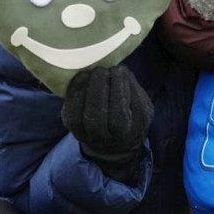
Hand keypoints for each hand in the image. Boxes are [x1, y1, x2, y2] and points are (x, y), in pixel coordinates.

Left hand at [61, 65, 152, 183]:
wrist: (113, 144)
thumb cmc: (131, 118)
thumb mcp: (142, 107)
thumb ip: (134, 90)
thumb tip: (120, 70)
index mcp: (129, 132)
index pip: (120, 111)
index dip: (119, 88)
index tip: (120, 69)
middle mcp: (105, 138)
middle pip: (97, 114)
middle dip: (99, 87)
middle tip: (103, 69)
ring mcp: (85, 134)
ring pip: (81, 113)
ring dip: (87, 88)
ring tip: (94, 71)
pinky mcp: (71, 126)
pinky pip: (70, 109)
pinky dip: (75, 90)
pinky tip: (83, 76)